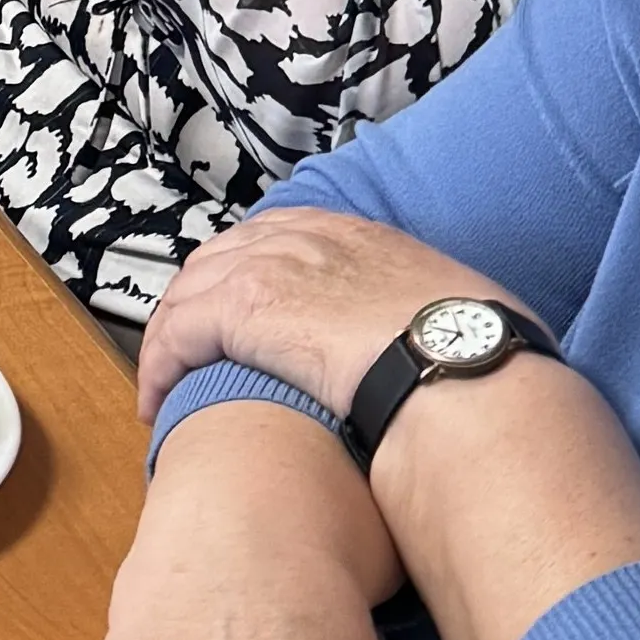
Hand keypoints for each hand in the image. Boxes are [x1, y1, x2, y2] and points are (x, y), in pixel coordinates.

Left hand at [136, 200, 509, 436]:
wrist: (466, 374)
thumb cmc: (483, 360)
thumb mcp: (468, 317)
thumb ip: (438, 321)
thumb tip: (455, 352)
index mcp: (361, 236)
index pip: (281, 236)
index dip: (248, 271)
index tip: (238, 309)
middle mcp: (309, 239)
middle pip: (223, 257)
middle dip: (198, 301)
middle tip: (186, 350)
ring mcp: (272, 267)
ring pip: (191, 293)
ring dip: (170, 338)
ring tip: (164, 384)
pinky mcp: (243, 308)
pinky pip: (177, 333)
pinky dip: (160, 366)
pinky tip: (156, 403)